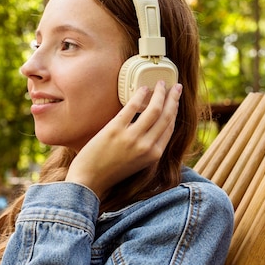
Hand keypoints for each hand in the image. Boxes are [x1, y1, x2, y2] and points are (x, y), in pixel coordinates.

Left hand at [66, 81, 181, 197]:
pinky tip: (142, 89)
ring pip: (154, 109)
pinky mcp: (115, 130)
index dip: (174, 111)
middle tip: (175, 86)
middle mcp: (146, 146)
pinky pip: (132, 107)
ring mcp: (131, 137)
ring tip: (160, 84)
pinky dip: (139, 95)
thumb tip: (153, 128)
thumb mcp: (137, 163)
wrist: (88, 180)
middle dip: (173, 99)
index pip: (170, 128)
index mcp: (154, 155)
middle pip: (166, 116)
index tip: (175, 101)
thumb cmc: (110, 172)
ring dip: (159, 94)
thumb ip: (147, 148)